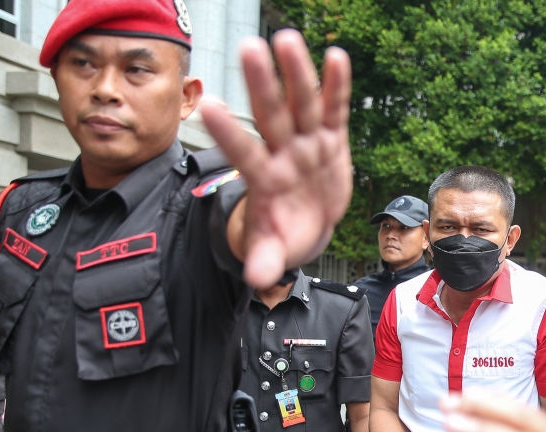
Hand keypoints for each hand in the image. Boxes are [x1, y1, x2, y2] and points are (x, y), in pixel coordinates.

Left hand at [201, 29, 352, 288]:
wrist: (307, 224)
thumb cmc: (285, 235)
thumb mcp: (273, 251)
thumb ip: (264, 260)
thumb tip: (255, 279)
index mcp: (265, 181)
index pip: (244, 154)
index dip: (229, 133)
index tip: (208, 106)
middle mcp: (283, 154)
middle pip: (271, 116)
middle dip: (262, 84)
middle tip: (248, 48)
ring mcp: (307, 143)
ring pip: (301, 104)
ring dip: (296, 73)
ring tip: (287, 39)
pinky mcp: (332, 140)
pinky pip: (335, 110)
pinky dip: (336, 86)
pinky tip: (336, 56)